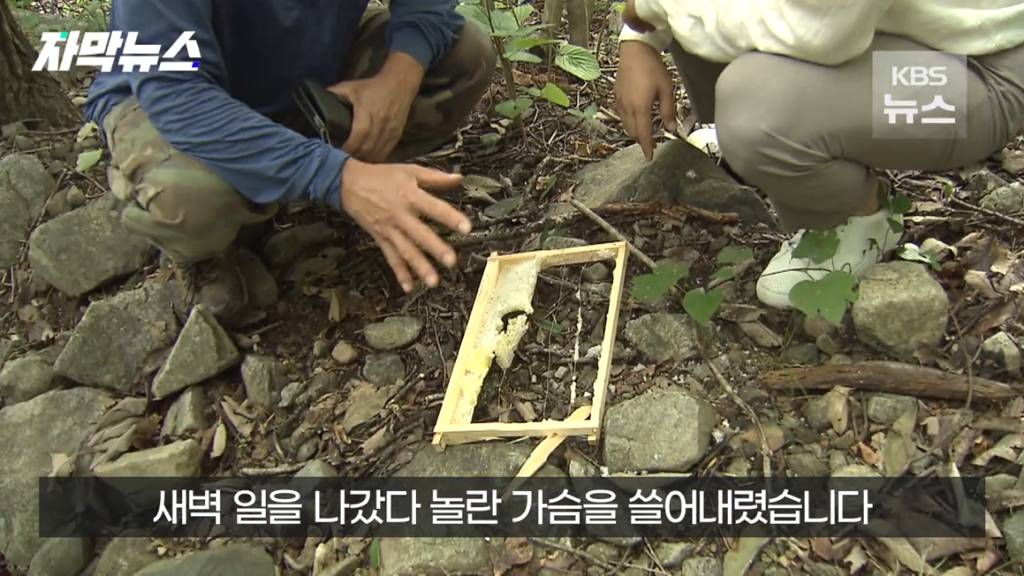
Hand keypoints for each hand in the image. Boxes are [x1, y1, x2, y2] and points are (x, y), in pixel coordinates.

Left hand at [329, 53, 423, 161]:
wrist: (399, 85)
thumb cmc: (371, 86)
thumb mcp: (351, 86)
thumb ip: (334, 94)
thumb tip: (315, 102)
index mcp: (367, 109)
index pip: (360, 133)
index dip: (349, 146)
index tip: (339, 151)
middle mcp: (381, 121)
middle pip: (368, 147)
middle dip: (355, 156)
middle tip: (344, 160)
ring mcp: (390, 130)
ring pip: (377, 153)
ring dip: (365, 160)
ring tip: (354, 162)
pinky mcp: (396, 136)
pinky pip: (386, 153)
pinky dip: (375, 159)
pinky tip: (366, 161)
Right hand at [340, 158, 471, 291]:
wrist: (348, 183)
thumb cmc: (382, 176)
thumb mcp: (409, 170)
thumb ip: (435, 177)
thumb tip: (459, 178)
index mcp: (410, 196)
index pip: (434, 208)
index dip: (450, 217)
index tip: (467, 228)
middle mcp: (400, 215)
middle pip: (420, 234)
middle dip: (435, 248)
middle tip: (451, 262)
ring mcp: (389, 229)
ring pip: (406, 250)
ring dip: (419, 267)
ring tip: (434, 281)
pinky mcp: (380, 238)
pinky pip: (391, 257)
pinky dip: (399, 273)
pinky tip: (408, 287)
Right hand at [615, 40, 675, 160]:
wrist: (634, 50)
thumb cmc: (653, 67)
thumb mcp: (666, 89)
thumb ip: (668, 110)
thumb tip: (671, 128)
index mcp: (640, 108)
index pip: (643, 134)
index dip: (646, 147)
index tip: (649, 157)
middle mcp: (627, 108)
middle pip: (633, 132)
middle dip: (641, 140)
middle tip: (651, 143)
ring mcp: (619, 102)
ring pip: (626, 125)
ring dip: (635, 131)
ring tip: (645, 131)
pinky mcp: (616, 96)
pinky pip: (621, 115)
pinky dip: (629, 121)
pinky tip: (636, 116)